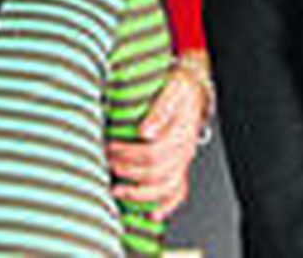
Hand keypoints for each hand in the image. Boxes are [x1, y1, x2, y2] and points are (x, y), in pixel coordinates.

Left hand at [108, 57, 210, 219]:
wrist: (195, 89)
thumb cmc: (179, 88)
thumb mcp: (171, 89)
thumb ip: (160, 109)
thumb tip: (145, 132)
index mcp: (180, 132)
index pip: (153, 151)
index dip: (128, 153)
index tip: (110, 148)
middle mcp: (184, 150)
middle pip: (157, 172)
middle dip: (128, 171)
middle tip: (107, 164)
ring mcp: (184, 161)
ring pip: (167, 187)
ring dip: (141, 194)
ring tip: (118, 191)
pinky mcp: (182, 166)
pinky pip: (179, 192)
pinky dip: (166, 206)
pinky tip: (152, 214)